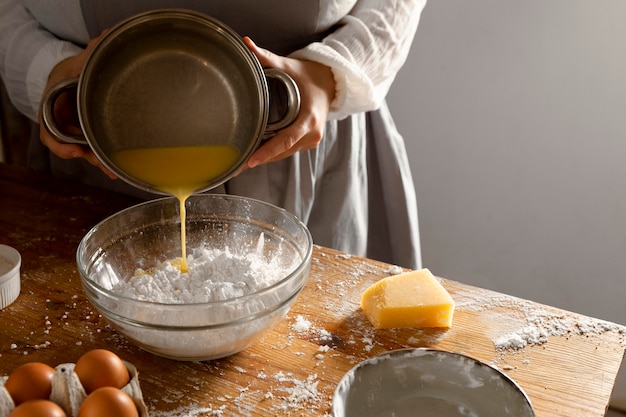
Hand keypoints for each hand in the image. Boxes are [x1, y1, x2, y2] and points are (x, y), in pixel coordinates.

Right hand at [38, 34, 115, 178]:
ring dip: (99, 161)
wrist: (67, 81)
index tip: (74, 151)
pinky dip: (105, 158)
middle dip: (87, 157)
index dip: (61, 146)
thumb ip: (86, 57)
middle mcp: (62, 127)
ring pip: (85, 152)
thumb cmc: (65, 75)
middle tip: (101, 164)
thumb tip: (103, 38)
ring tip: (113, 171)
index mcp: (51, 113)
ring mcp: (75, 133)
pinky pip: (95, 149)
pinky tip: (118, 167)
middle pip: (71, 149)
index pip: (50, 136)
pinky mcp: (89, 136)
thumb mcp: (71, 66)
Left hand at [242, 37, 335, 167]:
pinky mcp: (309, 142)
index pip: (285, 141)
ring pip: (284, 153)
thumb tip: (247, 44)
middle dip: (260, 157)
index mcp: (309, 119)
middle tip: (237, 164)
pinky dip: (273, 151)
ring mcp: (312, 140)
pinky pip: (288, 150)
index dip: (268, 152)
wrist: (331, 82)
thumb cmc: (309, 75)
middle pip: (281, 151)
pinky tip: (257, 152)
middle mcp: (312, 134)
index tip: (251, 161)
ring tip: (242, 161)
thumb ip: (267, 58)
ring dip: (265, 156)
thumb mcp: (289, 66)